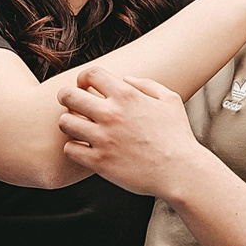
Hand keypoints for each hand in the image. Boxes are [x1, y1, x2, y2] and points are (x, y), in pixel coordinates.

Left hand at [56, 67, 206, 196]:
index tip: (85, 86)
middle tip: (72, 105)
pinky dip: (74, 148)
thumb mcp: (170, 101)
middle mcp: (111, 114)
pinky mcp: (99, 162)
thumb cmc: (177, 136)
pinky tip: (84, 148)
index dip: (83, 77)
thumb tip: (125, 79)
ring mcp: (103, 139)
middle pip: (68, 96)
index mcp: (127, 96)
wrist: (180, 172)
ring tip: (78, 128)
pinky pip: (70, 149)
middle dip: (66, 97)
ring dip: (69, 123)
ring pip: (64, 122)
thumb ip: (147, 85)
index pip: (91, 73)